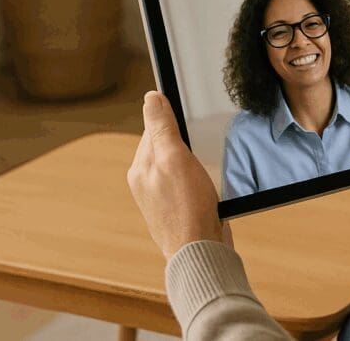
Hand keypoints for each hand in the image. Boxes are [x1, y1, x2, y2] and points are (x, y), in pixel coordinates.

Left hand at [127, 91, 232, 259]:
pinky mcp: (178, 209)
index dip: (173, 118)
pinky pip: (186, 182)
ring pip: (178, 164)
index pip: (153, 128)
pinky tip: (209, 184)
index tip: (192, 114)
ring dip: (193, 160)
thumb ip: (162, 128)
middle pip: (166, 145)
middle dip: (183, 140)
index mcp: (140, 168)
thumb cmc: (188, 208)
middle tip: (202, 143)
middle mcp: (146, 182)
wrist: (200, 252)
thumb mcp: (175, 159)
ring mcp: (161, 197)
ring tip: (206, 165)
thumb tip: (151, 98)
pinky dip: (199, 178)